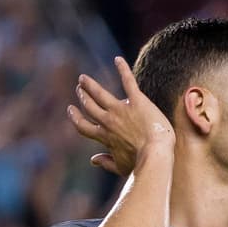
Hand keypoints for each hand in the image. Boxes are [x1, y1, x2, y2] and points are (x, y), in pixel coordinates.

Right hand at [67, 56, 173, 176]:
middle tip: (79, 89)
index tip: (71, 110)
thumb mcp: (120, 167)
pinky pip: (128, 81)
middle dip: (82, 97)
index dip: (76, 118)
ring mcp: (121, 109)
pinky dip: (122, 69)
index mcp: (105, 136)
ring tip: (84, 78)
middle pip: (89, 106)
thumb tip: (93, 160)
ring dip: (90, 85)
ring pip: (99, 93)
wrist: (155, 154)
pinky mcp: (137, 100)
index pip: (83, 126)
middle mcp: (108, 121)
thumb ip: (106, 163)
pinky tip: (118, 59)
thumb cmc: (140, 164)